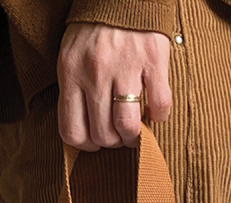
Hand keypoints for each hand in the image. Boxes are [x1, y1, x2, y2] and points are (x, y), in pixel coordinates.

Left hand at [58, 23, 170, 150]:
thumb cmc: (95, 30)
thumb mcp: (72, 57)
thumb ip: (75, 90)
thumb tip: (85, 131)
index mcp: (70, 73)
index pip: (72, 131)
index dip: (87, 145)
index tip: (97, 140)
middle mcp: (95, 72)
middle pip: (103, 134)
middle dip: (114, 141)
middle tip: (120, 133)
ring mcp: (125, 66)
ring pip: (128, 126)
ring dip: (135, 136)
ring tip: (137, 129)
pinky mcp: (153, 60)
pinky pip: (159, 106)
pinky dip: (159, 116)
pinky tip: (155, 109)